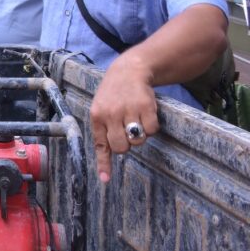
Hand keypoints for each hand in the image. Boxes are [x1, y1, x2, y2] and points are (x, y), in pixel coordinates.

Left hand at [88, 54, 159, 182]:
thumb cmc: (113, 96)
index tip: (105, 180)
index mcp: (97, 115)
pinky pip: (152, 130)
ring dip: (140, 135)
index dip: (104, 163)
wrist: (129, 70)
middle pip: (121, 147)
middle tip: (127, 132)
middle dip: (126, 145)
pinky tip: (146, 114)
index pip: (100, 144)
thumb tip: (105, 168)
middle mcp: (111, 113)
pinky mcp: (146, 106)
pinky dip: (152, 127)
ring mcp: (128, 109)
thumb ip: (103, 134)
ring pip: (138, 141)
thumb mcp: (101, 110)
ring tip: (135, 119)